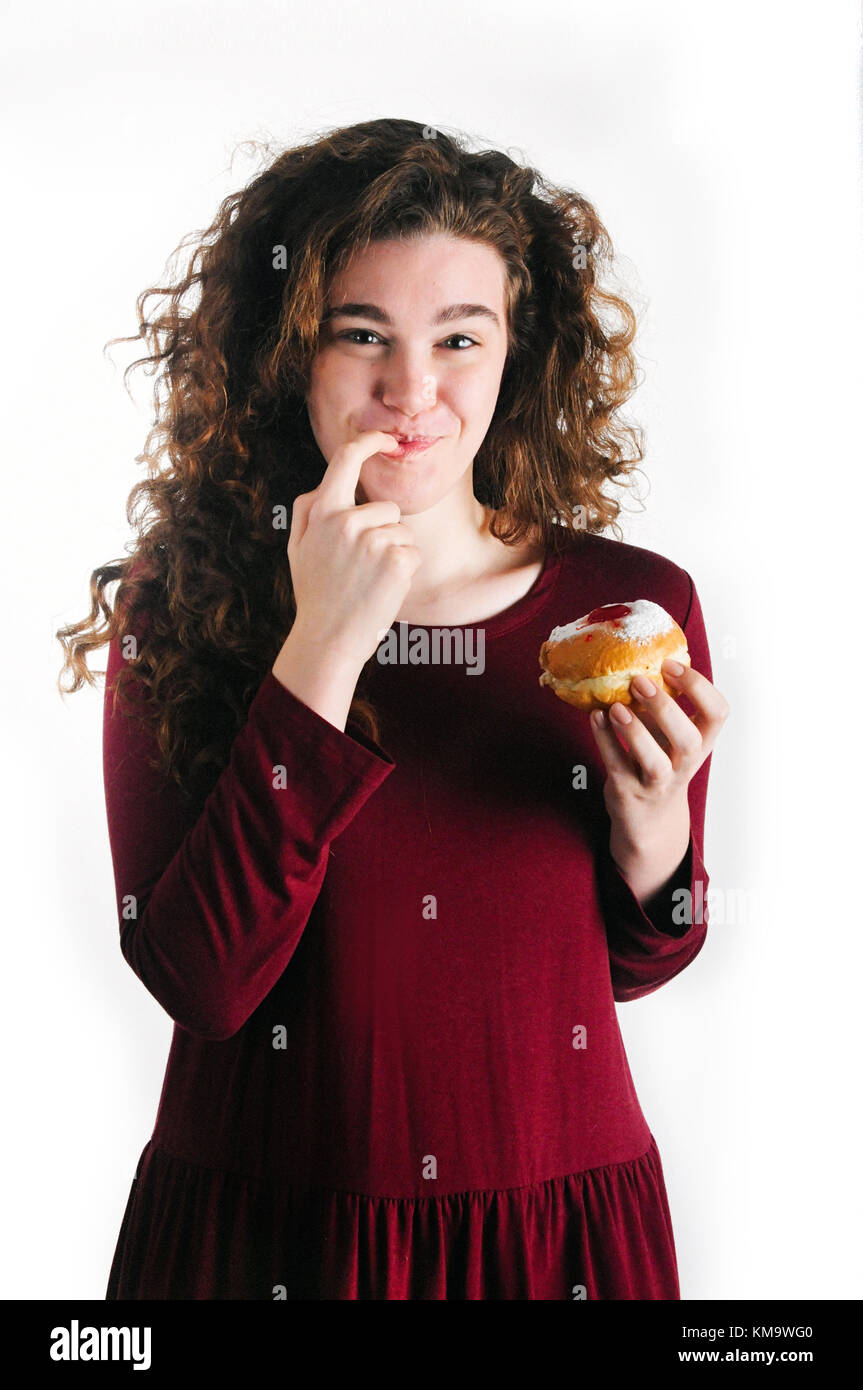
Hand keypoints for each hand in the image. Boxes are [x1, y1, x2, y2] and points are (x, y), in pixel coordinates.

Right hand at [287, 430, 422, 667]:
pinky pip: (413, 553)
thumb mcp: (298, 548)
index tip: (388, 439)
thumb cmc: (316, 594)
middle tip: (361, 566)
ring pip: (402, 531)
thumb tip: (323, 485)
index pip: (347, 459)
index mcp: (322, 511)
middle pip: (386, 507)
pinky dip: (405, 571)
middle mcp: (347, 520)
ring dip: (394, 553)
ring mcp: (374, 540)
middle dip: (383, 531)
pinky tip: (383, 588)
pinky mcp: (398, 560)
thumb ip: (308, 512)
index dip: (371, 441)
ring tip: (370, 579)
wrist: (328, 639)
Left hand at [590, 659, 729, 901]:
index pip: (718, 714)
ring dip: (635, 731)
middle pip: (689, 740)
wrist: (647, 818)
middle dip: (665, 708)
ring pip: (655, 762)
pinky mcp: (628, 792)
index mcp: (701, 742)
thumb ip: (663, 703)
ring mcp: (656, 782)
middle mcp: (684, 764)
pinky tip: (595, 717)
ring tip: (616, 706)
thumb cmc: (658, 762)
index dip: (699, 688)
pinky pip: (617, 766)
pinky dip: (604, 740)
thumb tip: (642, 654)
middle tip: (640, 681)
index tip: (671, 666)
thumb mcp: (669, 734)